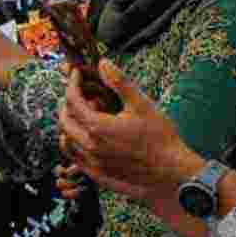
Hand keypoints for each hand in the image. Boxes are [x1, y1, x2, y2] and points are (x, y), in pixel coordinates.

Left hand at [58, 60, 204, 203]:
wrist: (170, 172)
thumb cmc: (160, 137)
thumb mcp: (142, 104)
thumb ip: (120, 83)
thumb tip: (103, 63)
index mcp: (97, 127)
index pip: (73, 101)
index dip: (72, 84)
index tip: (76, 74)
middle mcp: (89, 146)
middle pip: (65, 120)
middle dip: (68, 103)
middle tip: (81, 93)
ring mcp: (91, 162)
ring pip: (67, 140)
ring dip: (71, 123)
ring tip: (88, 114)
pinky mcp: (96, 174)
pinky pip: (74, 158)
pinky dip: (73, 144)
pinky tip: (86, 136)